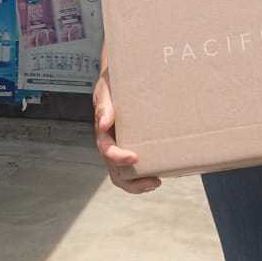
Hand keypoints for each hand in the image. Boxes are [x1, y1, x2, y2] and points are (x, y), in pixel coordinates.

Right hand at [93, 68, 160, 194]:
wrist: (120, 77)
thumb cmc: (112, 83)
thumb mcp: (105, 90)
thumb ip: (104, 105)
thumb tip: (103, 123)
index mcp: (103, 131)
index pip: (107, 151)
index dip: (118, 158)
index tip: (134, 157)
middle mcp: (111, 142)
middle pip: (115, 171)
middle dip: (132, 181)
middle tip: (152, 182)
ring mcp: (122, 146)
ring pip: (124, 174)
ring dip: (138, 183)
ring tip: (156, 182)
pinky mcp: (133, 144)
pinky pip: (135, 166)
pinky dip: (144, 173)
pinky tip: (159, 171)